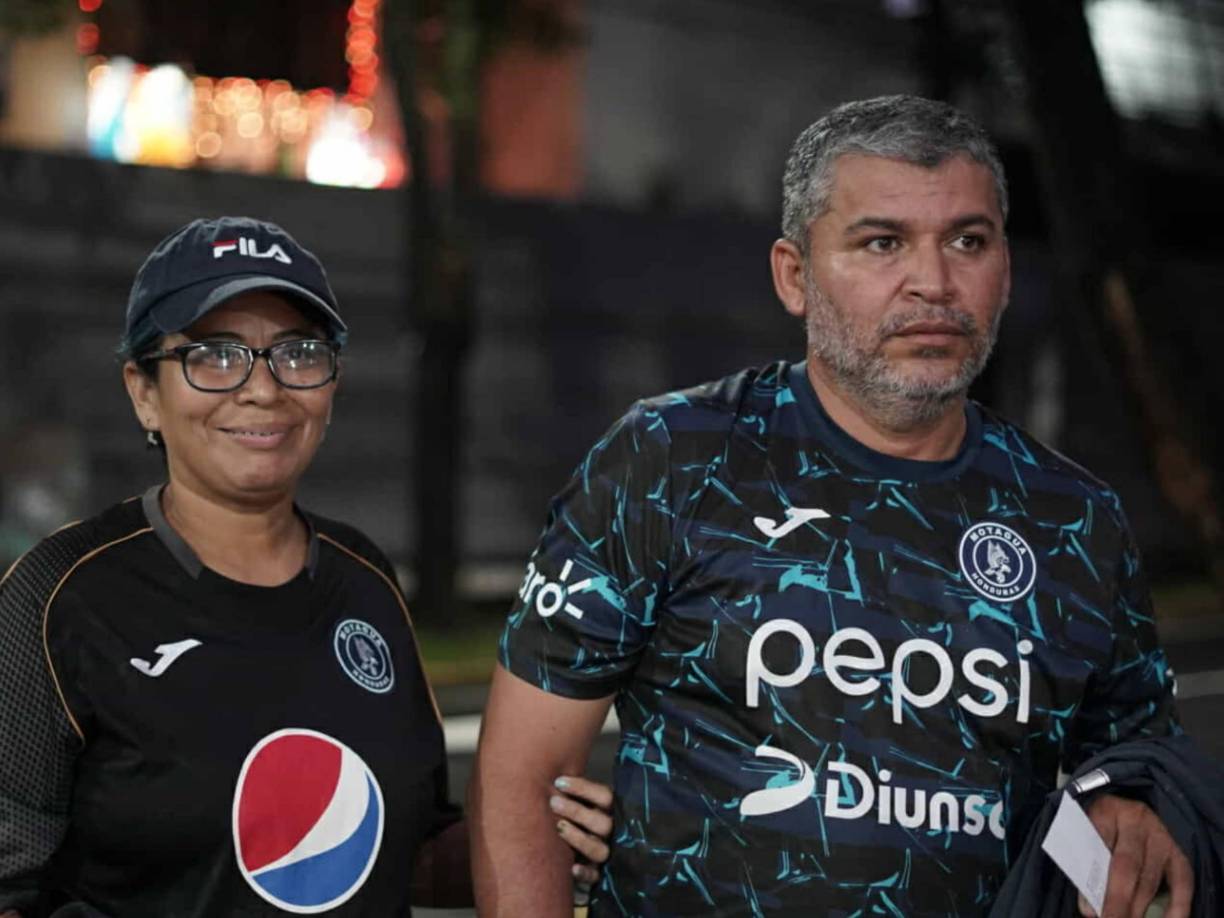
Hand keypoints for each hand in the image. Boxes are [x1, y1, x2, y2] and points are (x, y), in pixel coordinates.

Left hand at [549, 774, 613, 886]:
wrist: (584, 855)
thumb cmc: (578, 820)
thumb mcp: (582, 804)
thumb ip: (573, 794)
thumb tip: (551, 777)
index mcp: (611, 811)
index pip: (605, 796)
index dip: (583, 788)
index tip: (558, 782)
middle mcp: (613, 832)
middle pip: (603, 822)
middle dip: (576, 811)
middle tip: (553, 802)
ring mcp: (607, 854)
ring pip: (599, 849)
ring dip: (578, 837)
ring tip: (557, 826)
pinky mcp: (599, 875)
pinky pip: (595, 876)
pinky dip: (584, 872)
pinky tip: (572, 868)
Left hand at [1079, 794, 1192, 917]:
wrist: (1128, 805)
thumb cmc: (1103, 824)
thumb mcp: (1088, 829)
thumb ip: (1087, 861)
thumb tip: (1090, 907)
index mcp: (1107, 811)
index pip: (1099, 846)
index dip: (1094, 881)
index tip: (1088, 910)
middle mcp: (1137, 821)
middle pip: (1127, 866)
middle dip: (1118, 900)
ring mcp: (1161, 836)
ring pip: (1150, 878)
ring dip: (1139, 907)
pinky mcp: (1179, 852)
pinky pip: (1182, 882)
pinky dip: (1177, 906)